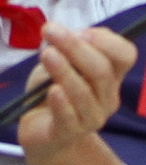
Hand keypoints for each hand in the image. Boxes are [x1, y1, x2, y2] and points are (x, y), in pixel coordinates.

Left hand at [18, 21, 135, 161]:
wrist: (38, 126)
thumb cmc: (50, 88)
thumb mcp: (58, 61)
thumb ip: (65, 47)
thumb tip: (64, 33)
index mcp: (110, 74)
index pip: (125, 55)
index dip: (106, 42)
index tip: (80, 32)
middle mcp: (107, 96)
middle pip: (101, 71)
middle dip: (75, 48)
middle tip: (50, 31)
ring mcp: (91, 117)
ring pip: (84, 93)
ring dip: (64, 70)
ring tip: (46, 54)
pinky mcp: (69, 132)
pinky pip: (69, 117)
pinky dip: (61, 103)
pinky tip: (52, 91)